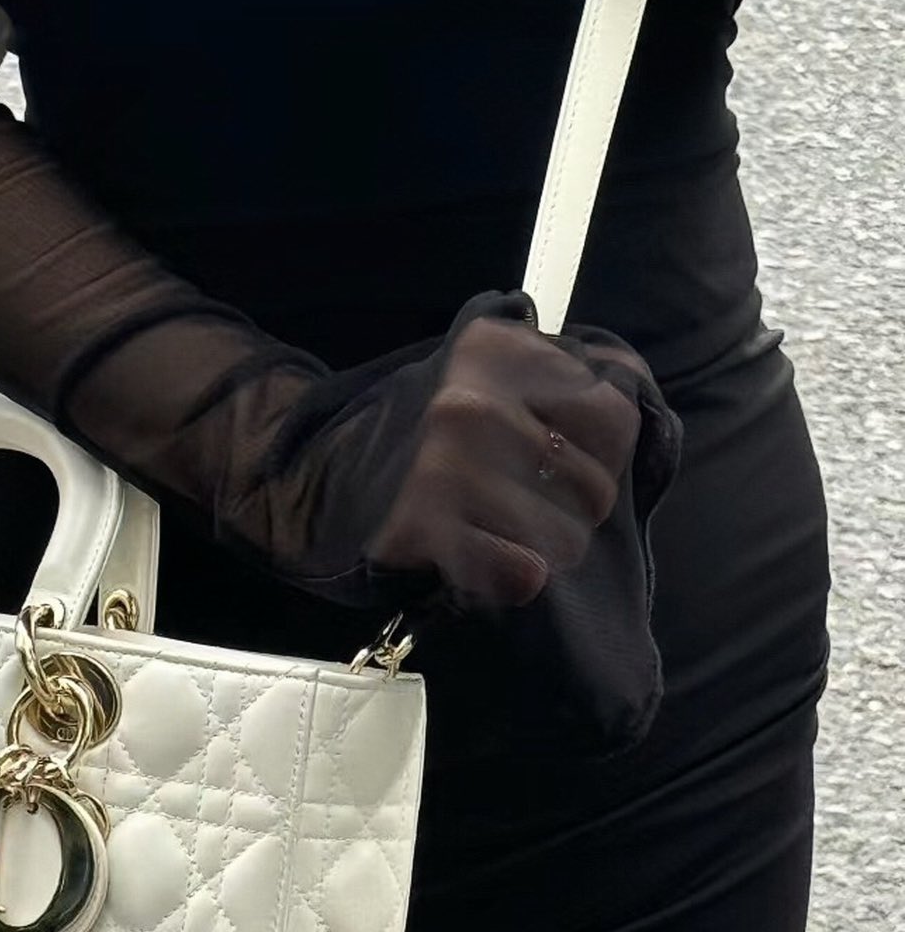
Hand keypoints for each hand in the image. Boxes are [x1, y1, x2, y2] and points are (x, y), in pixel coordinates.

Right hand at [225, 289, 680, 614]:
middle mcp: (475, 399)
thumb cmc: (405, 437)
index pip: (613, 418)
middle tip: (516, 511)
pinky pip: (522, 575)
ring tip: (493, 537)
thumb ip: (549, 384)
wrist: (300, 477)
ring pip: (564, 539)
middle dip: (567, 511)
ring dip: (538, 552)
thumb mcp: (475, 375)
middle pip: (594, 486)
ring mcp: (448, 463)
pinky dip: (507, 580)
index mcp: (497, 350)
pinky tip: (476, 563)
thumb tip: (630, 416)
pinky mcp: (425, 525)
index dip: (595, 455)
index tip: (553, 467)